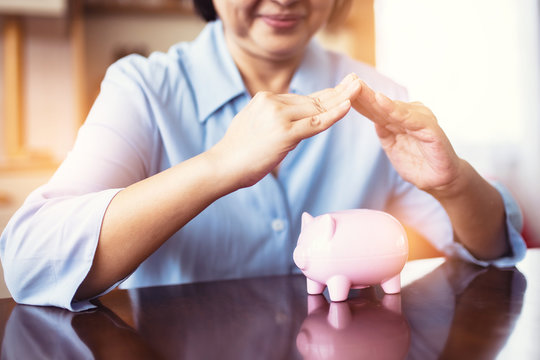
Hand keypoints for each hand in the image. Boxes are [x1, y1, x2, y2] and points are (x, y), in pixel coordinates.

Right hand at [209, 74, 361, 187]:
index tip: (341, 89)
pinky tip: (348, 105)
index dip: (325, 94)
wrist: (222, 166)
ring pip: (317, 109)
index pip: (302, 98)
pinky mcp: (284, 133)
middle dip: (337, 92)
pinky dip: (334, 115)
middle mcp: (272, 102)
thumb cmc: (236, 152)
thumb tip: (290, 122)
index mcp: (265, 98)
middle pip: (312, 99)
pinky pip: (316, 123)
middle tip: (357, 81)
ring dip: (341, 99)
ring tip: (359, 87)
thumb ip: (271, 118)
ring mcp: (279, 117)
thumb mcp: (252, 125)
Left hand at [351, 80, 461, 194]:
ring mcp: (420, 119)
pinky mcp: (430, 128)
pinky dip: (394, 109)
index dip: (359, 100)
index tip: (341, 89)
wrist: (440, 181)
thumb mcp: (392, 147)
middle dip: (363, 93)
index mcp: (399, 120)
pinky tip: (380, 100)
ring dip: (374, 97)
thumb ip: (383, 131)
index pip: (375, 109)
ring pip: (393, 107)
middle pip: (381, 104)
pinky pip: (409, 117)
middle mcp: (410, 115)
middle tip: (347, 80)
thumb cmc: (418, 163)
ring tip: (359, 87)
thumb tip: (372, 117)